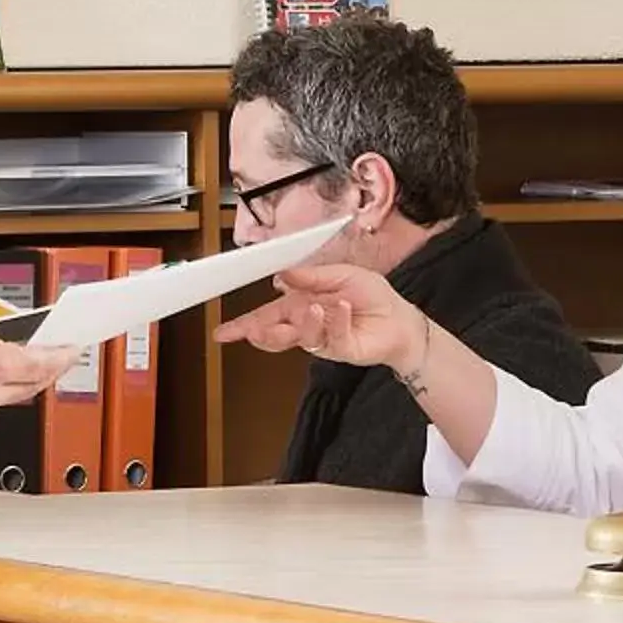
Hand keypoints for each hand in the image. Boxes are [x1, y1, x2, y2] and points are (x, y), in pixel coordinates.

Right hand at [0, 307, 76, 425]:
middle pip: (31, 387)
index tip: (72, 351)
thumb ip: (0, 338)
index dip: (63, 358)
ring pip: (6, 398)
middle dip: (46, 373)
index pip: (44, 365)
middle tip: (55, 359)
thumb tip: (13, 346)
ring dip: (16, 383)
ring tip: (18, 366)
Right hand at [216, 262, 429, 372]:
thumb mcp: (341, 274)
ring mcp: (322, 339)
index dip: (244, 324)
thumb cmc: (372, 296)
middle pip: (275, 332)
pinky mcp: (341, 348)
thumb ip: (312, 275)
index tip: (222, 332)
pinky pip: (332, 336)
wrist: (400, 319)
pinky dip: (337, 320)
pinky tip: (343, 308)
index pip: (267, 315)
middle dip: (262, 333)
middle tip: (253, 332)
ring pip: (300, 337)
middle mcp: (306, 324)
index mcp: (300, 304)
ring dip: (302, 325)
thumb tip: (282, 276)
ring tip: (311, 310)